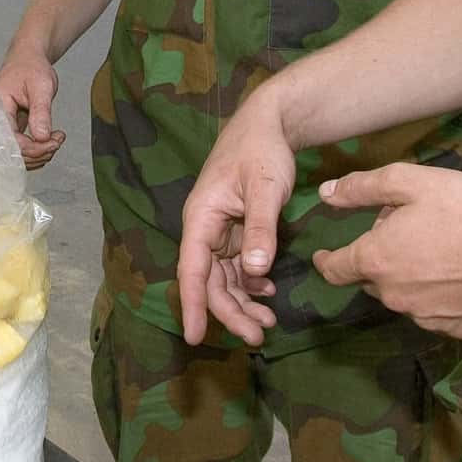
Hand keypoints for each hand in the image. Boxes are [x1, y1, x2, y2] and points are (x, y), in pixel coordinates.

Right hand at [0, 46, 66, 168]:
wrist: (28, 59)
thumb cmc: (31, 67)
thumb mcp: (41, 86)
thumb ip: (40, 112)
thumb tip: (42, 137)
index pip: (10, 140)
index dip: (33, 148)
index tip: (53, 142)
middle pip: (13, 152)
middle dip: (39, 153)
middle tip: (57, 140)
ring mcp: (3, 126)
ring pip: (17, 154)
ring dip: (40, 154)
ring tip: (56, 139)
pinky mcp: (11, 129)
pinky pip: (21, 148)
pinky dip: (37, 150)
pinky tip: (50, 141)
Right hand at [175, 96, 292, 343]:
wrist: (269, 124)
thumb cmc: (261, 150)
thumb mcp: (265, 188)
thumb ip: (260, 230)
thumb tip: (255, 272)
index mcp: (201, 218)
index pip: (192, 270)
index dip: (193, 305)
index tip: (193, 337)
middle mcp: (205, 230)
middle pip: (211, 282)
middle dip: (231, 312)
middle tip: (259, 336)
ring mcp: (220, 232)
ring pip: (224, 279)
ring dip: (242, 302)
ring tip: (268, 323)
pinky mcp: (236, 231)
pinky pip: (238, 267)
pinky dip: (251, 283)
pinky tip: (269, 290)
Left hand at [309, 165, 461, 338]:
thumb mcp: (410, 182)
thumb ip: (362, 188)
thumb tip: (325, 195)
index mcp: (376, 261)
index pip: (333, 269)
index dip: (325, 261)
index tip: (323, 255)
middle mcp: (393, 296)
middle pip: (371, 280)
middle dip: (378, 259)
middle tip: (406, 233)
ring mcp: (423, 316)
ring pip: (402, 296)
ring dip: (406, 278)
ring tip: (435, 251)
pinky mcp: (453, 329)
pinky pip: (432, 311)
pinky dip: (434, 295)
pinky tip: (455, 276)